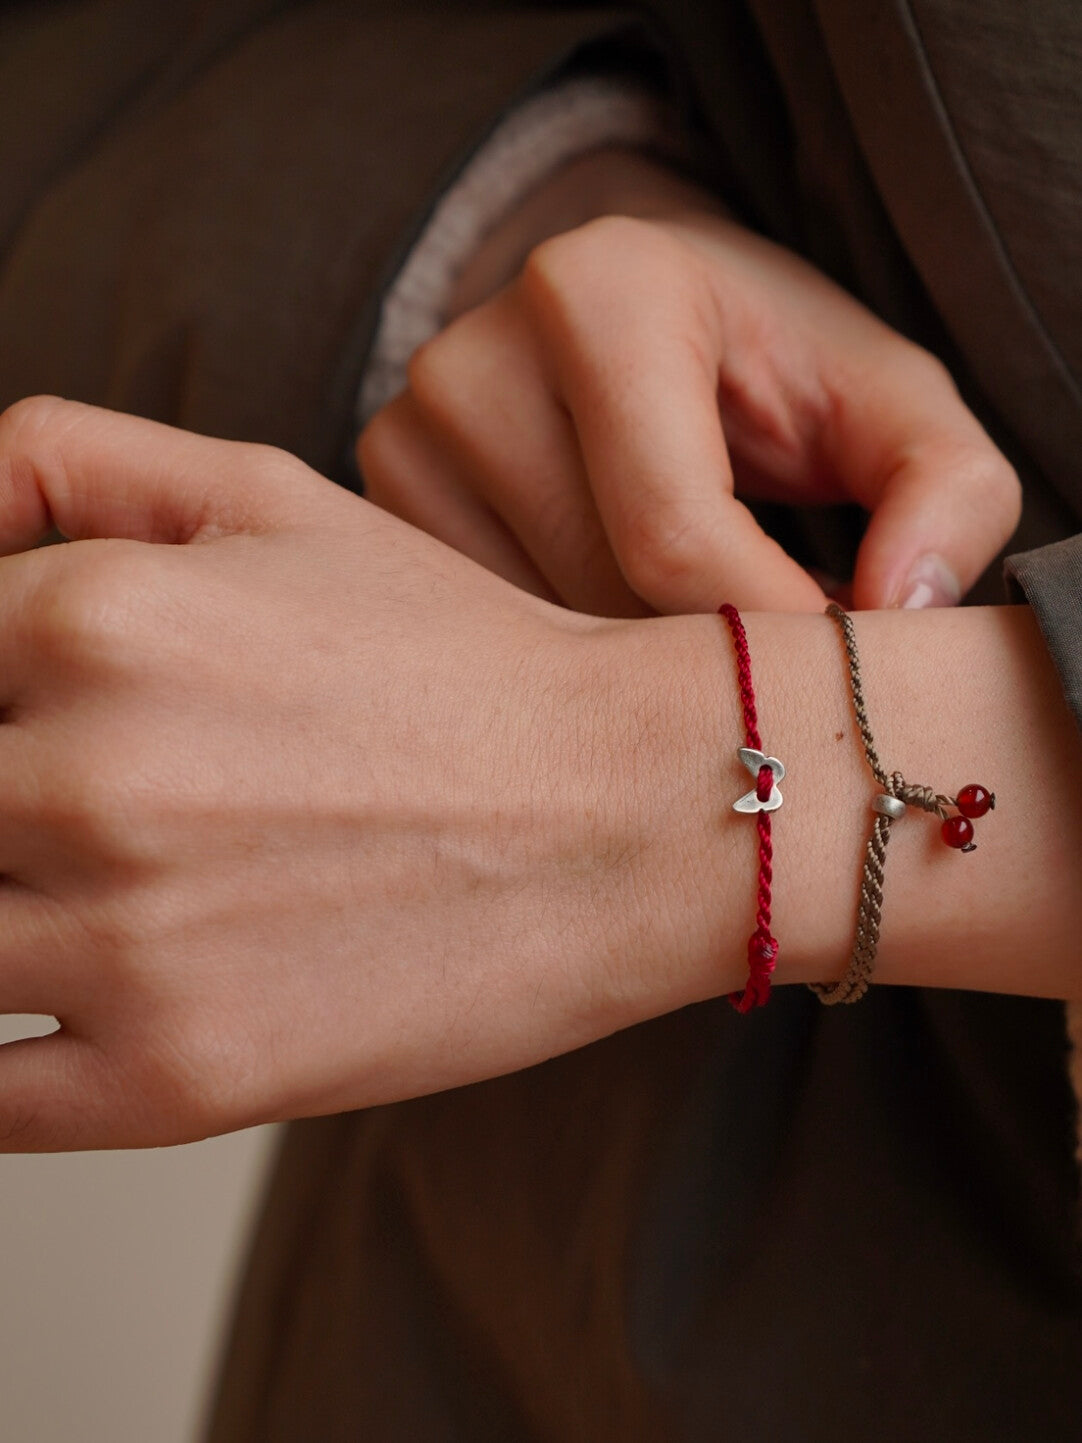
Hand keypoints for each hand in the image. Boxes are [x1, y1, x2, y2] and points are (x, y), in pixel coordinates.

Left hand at [0, 397, 708, 1149]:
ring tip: (127, 900)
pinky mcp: (173, 1079)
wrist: (629, 812)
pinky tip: (98, 1002)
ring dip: (13, 923)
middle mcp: (83, 777)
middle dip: (7, 807)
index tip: (47, 736)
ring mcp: (124, 942)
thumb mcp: (275, 497)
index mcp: (91, 617)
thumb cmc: (465, 662)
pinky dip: (7, 1058)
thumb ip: (66, 461)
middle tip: (118, 814)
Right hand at [359, 150, 1020, 615]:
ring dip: (633, 667)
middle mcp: (472, 359)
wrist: (629, 315)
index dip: (767, 631)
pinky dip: (565, 658)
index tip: (824, 665)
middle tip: (762, 650)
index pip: (675, 538)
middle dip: (704, 656)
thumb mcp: (887, 401)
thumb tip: (899, 613)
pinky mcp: (381, 501)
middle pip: (600, 602)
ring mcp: (407, 434)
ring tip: (683, 619)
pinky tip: (606, 617)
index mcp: (598, 294)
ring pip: (539, 643)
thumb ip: (947, 489)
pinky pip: (489, 640)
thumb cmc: (766, 364)